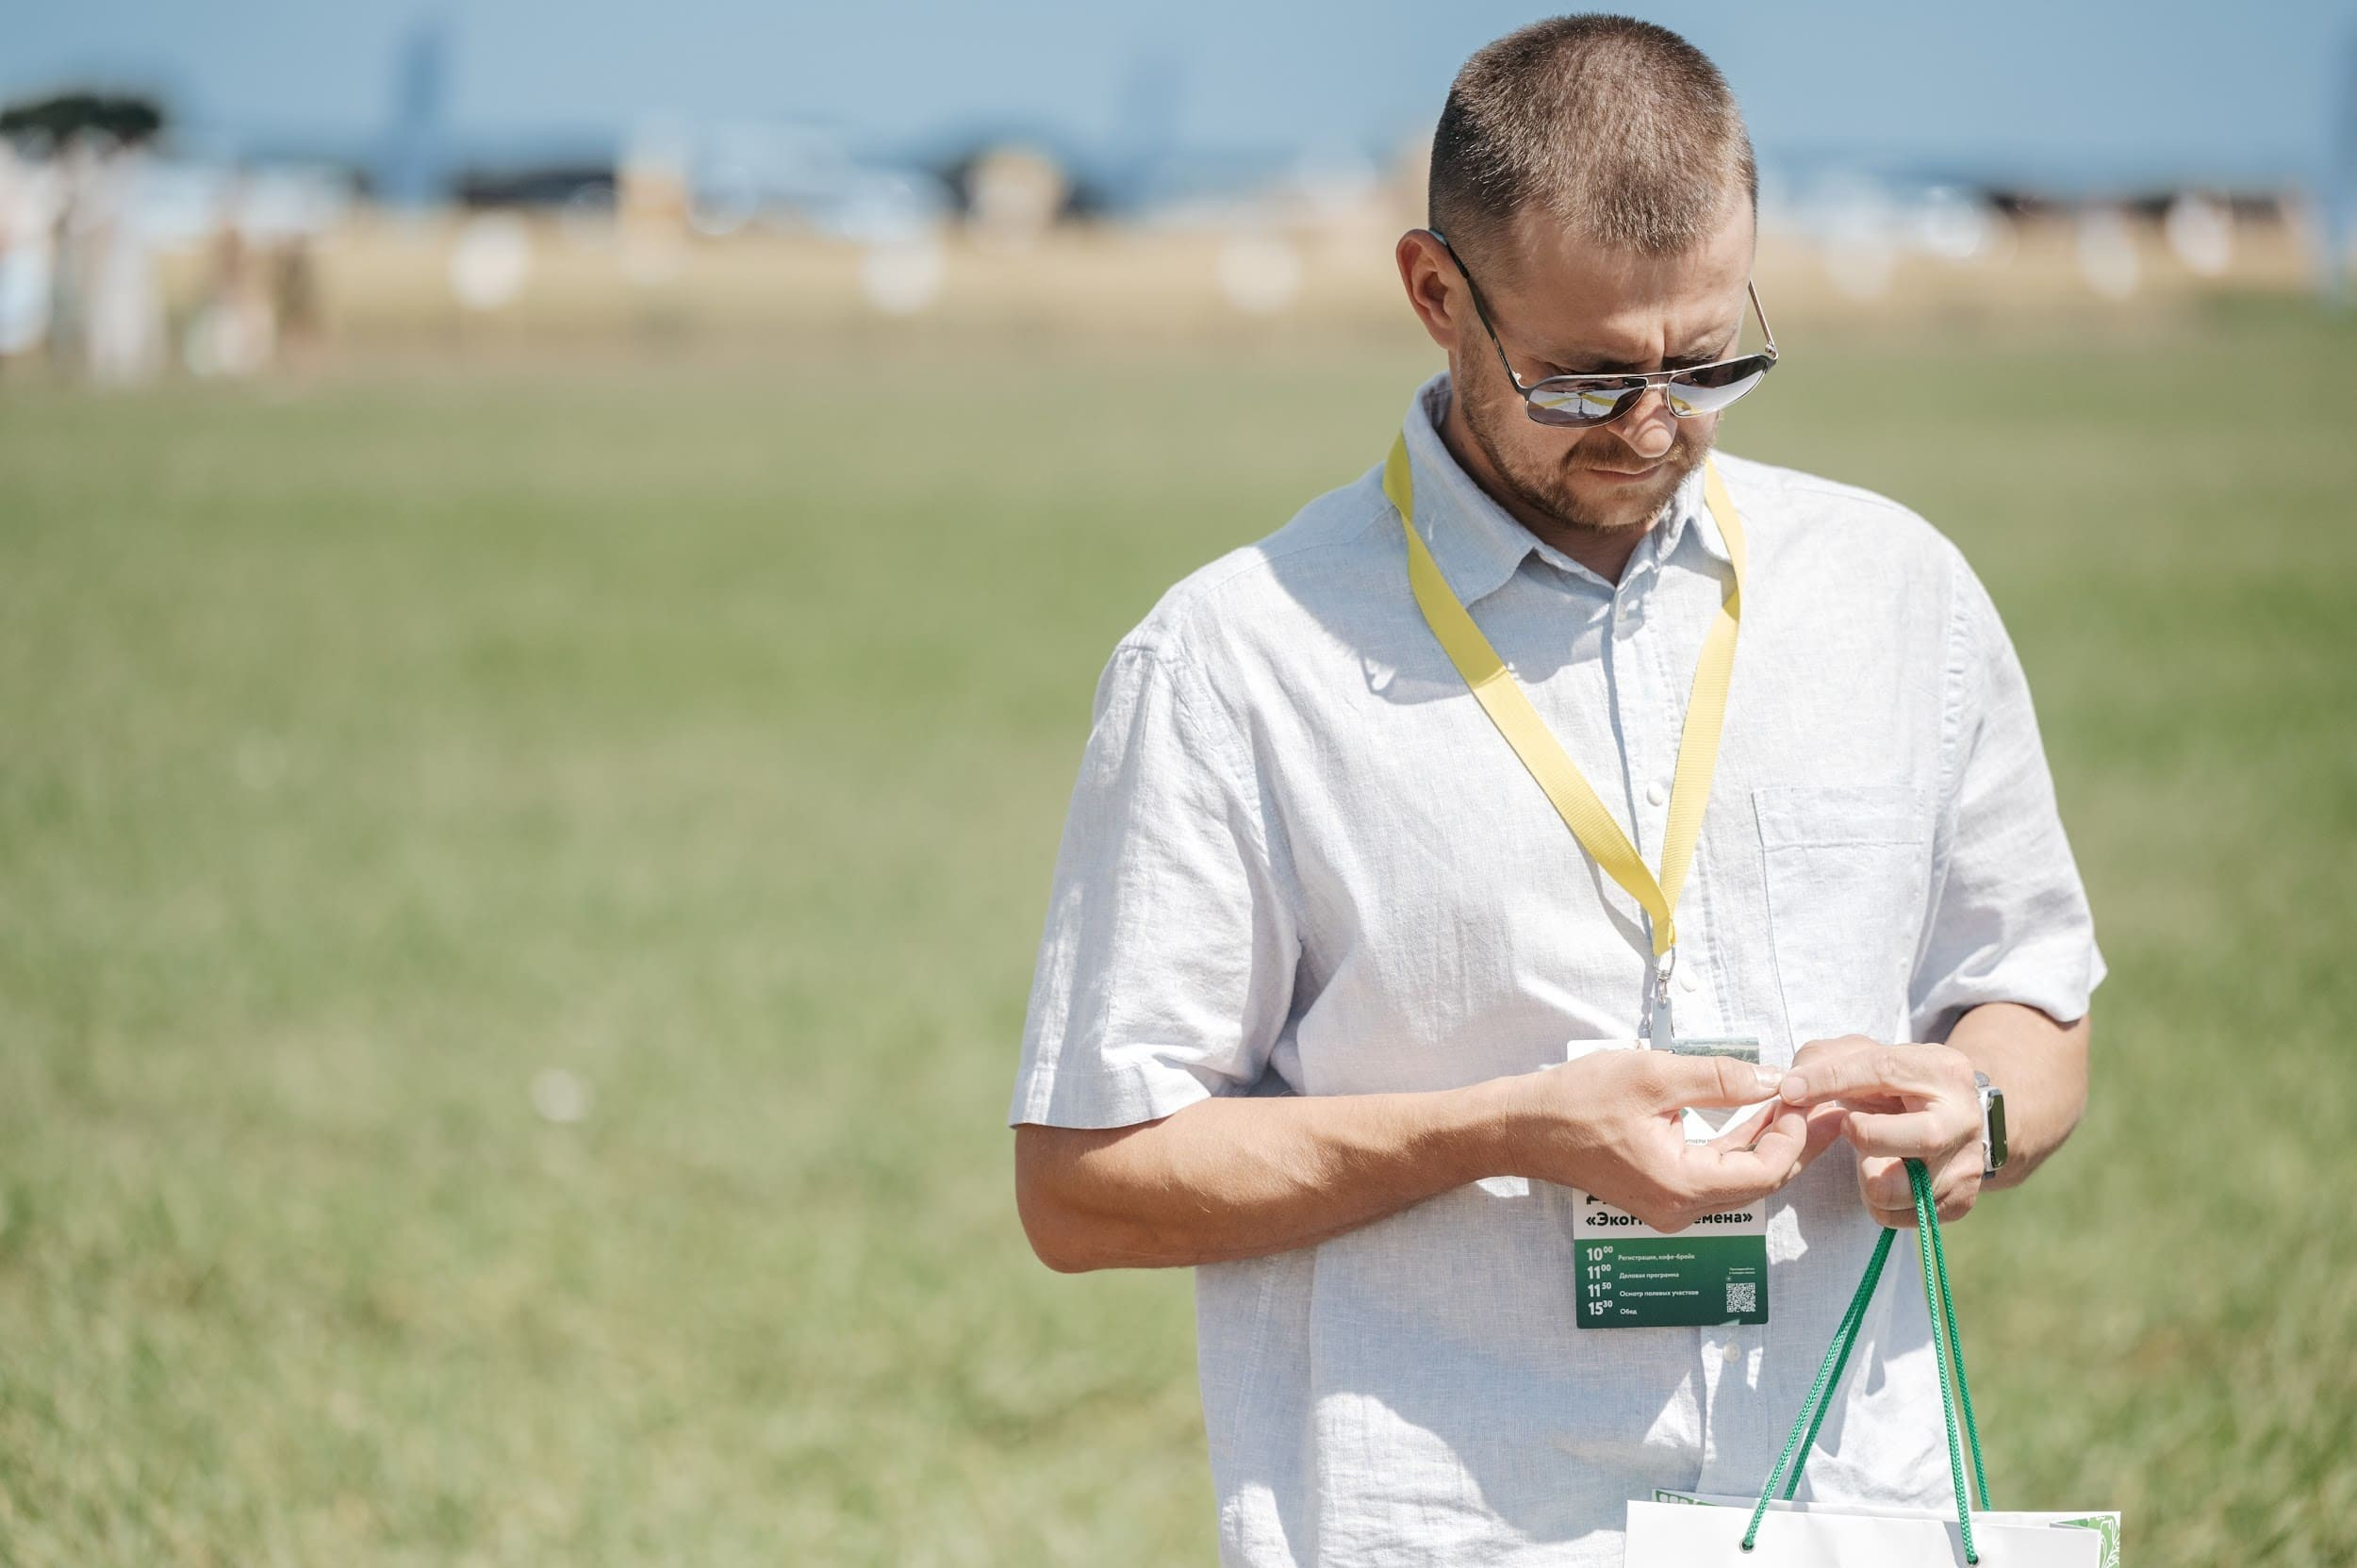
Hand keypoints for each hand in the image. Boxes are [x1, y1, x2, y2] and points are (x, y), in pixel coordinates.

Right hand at [1500, 1050, 1842, 1231]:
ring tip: (1799, 1106)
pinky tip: (1756, 1118)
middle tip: (1825, 1104)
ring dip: (1770, 1144)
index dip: (1795, 1135)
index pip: (1764, 1171)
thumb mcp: (1654, 1076)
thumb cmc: (1579, 1100)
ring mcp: (1670, 1206)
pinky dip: (1741, 1148)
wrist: (1524, 1127)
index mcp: (1681, 1185)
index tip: (1810, 1097)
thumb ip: (1719, 1079)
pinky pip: (1717, 1176)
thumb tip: (1773, 1079)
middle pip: (1760, 1181)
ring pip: (1741, 1180)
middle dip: (1795, 1141)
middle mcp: (1680, 1209)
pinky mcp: (1661, 1195)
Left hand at [1777, 1035, 1983, 1226]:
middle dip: (1861, 1135)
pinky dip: (1877, 1200)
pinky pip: (1894, 1216)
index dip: (1829, 1079)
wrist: (1952, 1119)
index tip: (1790, 1091)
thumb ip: (1824, 1060)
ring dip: (1865, 1175)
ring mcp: (1965, 1165)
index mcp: (1942, 1070)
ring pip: (1890, 1189)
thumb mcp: (1866, 1056)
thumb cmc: (1897, 1084)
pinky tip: (1886, 1174)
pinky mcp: (1959, 1201)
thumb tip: (1792, 1088)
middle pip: (1902, 1137)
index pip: (1880, 1070)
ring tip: (1872, 1156)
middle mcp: (1963, 1119)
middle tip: (1852, 1127)